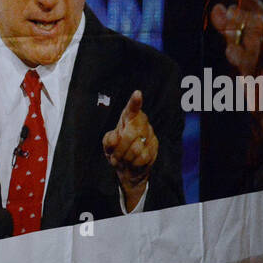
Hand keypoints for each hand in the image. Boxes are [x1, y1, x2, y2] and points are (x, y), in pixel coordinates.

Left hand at [102, 89, 156, 208]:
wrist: (128, 168)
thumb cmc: (116, 151)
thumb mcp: (108, 146)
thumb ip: (108, 140)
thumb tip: (115, 138)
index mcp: (128, 119)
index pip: (131, 109)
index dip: (134, 102)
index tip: (137, 94)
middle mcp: (141, 124)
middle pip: (131, 134)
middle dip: (120, 149)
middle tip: (114, 157)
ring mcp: (150, 135)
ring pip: (136, 148)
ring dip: (125, 158)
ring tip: (121, 160)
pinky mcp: (154, 147)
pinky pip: (142, 158)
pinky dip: (132, 164)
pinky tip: (131, 163)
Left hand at [207, 0, 262, 77]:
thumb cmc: (252, 64)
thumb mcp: (235, 40)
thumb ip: (226, 25)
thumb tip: (217, 7)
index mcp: (259, 18)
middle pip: (248, 9)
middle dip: (233, 4)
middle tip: (219, 8)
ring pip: (251, 31)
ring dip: (235, 26)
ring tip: (224, 19)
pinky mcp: (260, 68)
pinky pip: (249, 58)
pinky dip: (238, 54)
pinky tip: (230, 50)